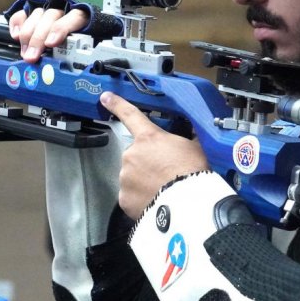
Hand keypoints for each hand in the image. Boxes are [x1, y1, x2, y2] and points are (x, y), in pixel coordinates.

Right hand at [9, 7, 87, 62]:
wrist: (70, 37)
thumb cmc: (75, 46)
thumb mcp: (79, 51)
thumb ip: (75, 56)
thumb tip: (67, 72)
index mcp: (81, 18)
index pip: (74, 17)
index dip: (60, 29)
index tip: (50, 44)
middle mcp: (63, 11)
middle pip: (50, 17)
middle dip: (38, 38)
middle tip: (31, 56)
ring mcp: (46, 11)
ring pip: (36, 15)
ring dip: (27, 35)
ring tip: (25, 53)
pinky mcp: (31, 13)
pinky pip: (22, 14)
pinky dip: (17, 23)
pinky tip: (15, 36)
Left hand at [100, 91, 207, 218]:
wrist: (188, 203)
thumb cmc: (193, 172)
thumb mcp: (194, 147)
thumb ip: (185, 139)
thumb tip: (192, 134)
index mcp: (148, 138)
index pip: (130, 115)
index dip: (117, 104)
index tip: (105, 97)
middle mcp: (131, 154)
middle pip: (136, 155)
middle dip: (147, 162)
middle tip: (165, 173)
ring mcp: (125, 177)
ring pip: (132, 176)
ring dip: (143, 181)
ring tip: (163, 189)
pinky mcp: (124, 199)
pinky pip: (131, 195)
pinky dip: (140, 198)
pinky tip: (155, 200)